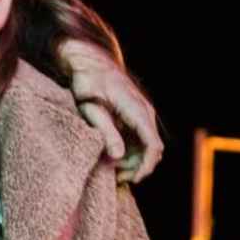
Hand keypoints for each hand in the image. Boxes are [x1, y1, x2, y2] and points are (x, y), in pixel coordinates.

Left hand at [59, 39, 162, 182]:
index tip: (131, 179)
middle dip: (137, 166)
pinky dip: (130, 150)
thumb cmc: (87, 81)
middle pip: (152, 148)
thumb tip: (118, 156)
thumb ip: (105, 131)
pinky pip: (139, 138)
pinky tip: (113, 156)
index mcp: (136, 109)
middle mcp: (144, 111)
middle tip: (116, 177)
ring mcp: (141, 113)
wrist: (89, 60)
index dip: (145, 166)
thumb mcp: (91, 107)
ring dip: (133, 160)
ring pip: (146, 145)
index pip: (152, 144)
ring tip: (111, 169)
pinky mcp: (135, 115)